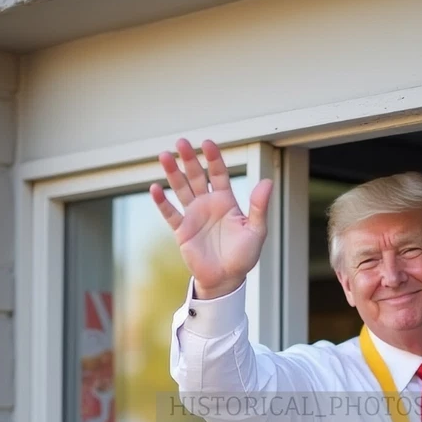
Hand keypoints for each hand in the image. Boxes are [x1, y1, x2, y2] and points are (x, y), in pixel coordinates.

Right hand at [150, 139, 272, 298]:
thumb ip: (259, 207)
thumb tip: (266, 182)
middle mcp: (208, 204)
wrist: (226, 279)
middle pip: (196, 176)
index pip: (218, 173)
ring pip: (181, 189)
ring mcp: (193, 216)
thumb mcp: (256, 231)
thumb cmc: (243, 256)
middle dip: (189, 159)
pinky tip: (155, 189)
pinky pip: (170, 213)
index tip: (207, 143)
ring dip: (172, 173)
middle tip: (181, 142)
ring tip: (164, 156)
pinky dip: (162, 202)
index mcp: (226, 201)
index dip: (213, 158)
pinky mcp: (182, 231)